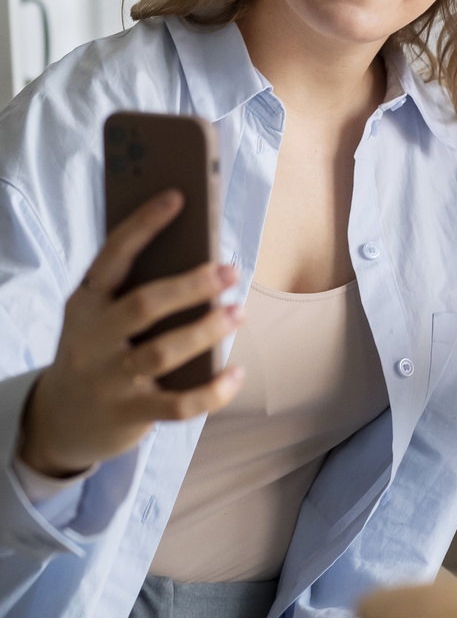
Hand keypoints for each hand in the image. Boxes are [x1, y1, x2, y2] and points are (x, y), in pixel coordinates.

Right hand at [19, 192, 244, 480]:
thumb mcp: (97, 318)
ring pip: (163, 352)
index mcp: (85, 304)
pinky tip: (235, 374)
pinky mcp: (128, 415)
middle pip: (144, 304)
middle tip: (230, 270)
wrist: (58, 420)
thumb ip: (132, 291)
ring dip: (207, 330)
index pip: (112, 256)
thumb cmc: (95, 351)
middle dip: (192, 285)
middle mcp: (92, 339)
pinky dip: (213, 392)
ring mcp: (108, 380)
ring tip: (238, 312)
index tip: (177, 197)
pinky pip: (178, 405)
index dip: (143, 225)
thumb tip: (198, 258)